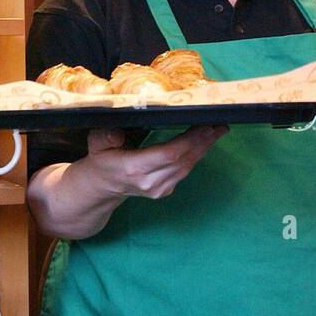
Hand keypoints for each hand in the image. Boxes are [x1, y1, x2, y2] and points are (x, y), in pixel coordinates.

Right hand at [84, 125, 227, 199]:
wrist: (102, 186)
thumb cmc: (101, 159)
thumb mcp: (95, 144)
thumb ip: (104, 136)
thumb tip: (118, 132)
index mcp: (133, 168)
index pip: (168, 154)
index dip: (189, 140)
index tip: (204, 125)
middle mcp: (149, 181)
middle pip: (183, 160)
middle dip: (203, 141)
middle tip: (220, 124)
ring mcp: (158, 189)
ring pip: (187, 167)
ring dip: (204, 148)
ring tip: (217, 131)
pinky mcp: (164, 191)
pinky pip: (185, 172)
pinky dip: (196, 156)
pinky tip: (204, 143)